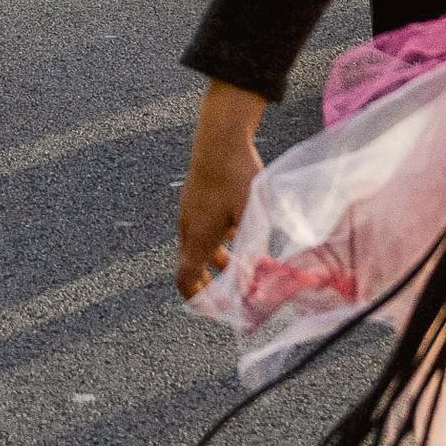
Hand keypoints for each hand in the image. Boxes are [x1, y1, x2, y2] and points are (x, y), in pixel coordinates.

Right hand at [176, 82, 265, 297]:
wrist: (219, 136)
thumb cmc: (235, 175)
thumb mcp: (250, 214)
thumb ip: (252, 246)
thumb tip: (260, 273)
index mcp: (198, 236)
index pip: (185, 279)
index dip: (198, 300)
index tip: (217, 309)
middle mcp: (188, 227)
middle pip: (191, 266)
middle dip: (211, 285)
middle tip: (233, 294)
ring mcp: (189, 211)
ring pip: (198, 248)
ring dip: (217, 262)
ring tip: (244, 267)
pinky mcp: (195, 199)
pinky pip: (201, 230)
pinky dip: (216, 242)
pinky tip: (239, 232)